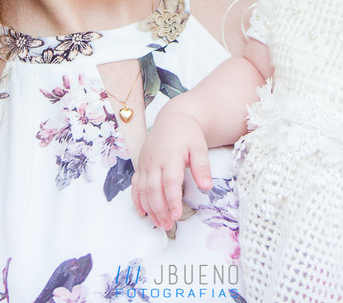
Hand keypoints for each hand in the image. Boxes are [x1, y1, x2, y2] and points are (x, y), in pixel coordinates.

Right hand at [130, 109, 209, 230]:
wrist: (173, 118)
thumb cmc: (188, 134)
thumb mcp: (199, 148)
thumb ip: (202, 167)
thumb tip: (207, 187)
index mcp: (170, 157)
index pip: (170, 183)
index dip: (172, 200)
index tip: (176, 215)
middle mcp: (154, 161)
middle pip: (153, 190)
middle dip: (160, 210)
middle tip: (168, 225)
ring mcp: (145, 164)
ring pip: (142, 190)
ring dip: (149, 208)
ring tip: (159, 223)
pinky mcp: (141, 165)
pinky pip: (135, 185)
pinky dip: (137, 200)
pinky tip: (142, 213)